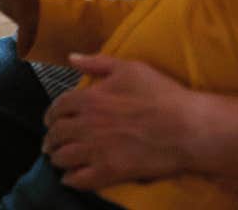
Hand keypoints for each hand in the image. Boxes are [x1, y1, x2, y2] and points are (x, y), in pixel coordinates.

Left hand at [44, 55, 201, 190]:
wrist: (187, 126)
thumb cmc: (161, 94)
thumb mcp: (129, 68)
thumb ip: (96, 62)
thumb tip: (71, 58)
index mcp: (89, 98)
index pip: (58, 108)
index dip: (51, 116)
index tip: (50, 122)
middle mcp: (87, 124)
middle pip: (57, 134)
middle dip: (50, 139)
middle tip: (50, 144)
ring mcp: (97, 149)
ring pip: (63, 157)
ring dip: (57, 159)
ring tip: (58, 160)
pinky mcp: (111, 170)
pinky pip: (81, 179)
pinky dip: (71, 180)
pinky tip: (69, 179)